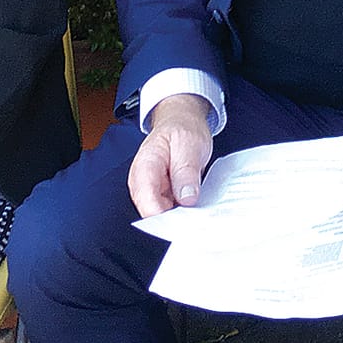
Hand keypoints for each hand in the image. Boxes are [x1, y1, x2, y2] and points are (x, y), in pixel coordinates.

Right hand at [128, 94, 215, 217]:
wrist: (181, 120)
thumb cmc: (182, 128)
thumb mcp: (189, 144)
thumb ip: (186, 171)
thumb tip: (186, 198)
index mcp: (145, 166)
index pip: (147, 201)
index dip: (164, 217)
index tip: (185, 222)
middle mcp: (143, 181)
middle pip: (152, 211)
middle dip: (174, 218)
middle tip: (197, 217)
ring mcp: (152, 189)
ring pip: (162, 213)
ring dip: (180, 215)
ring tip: (199, 209)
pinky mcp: (162, 193)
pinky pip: (170, 208)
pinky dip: (183, 209)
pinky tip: (196, 205)